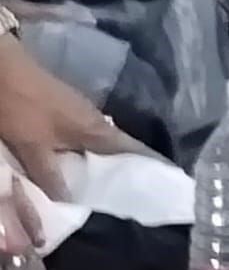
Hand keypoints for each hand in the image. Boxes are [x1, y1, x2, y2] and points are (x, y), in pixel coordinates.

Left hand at [0, 35, 151, 200]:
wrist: (2, 67)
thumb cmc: (22, 106)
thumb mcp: (31, 147)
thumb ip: (51, 175)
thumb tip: (72, 202)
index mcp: (95, 130)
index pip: (136, 151)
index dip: (154, 167)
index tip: (171, 184)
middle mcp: (95, 120)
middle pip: (122, 150)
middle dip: (133, 170)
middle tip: (144, 192)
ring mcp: (81, 114)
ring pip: (103, 145)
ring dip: (110, 162)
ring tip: (117, 184)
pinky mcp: (68, 112)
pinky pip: (88, 139)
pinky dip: (91, 153)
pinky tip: (86, 164)